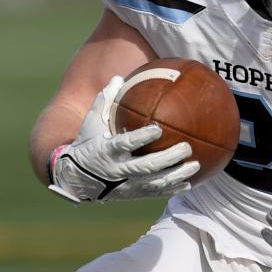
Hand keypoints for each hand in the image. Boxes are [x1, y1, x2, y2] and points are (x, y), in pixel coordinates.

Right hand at [49, 76, 199, 202]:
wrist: (76, 179)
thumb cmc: (87, 144)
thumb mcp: (91, 122)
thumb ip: (105, 100)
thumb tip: (118, 77)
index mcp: (107, 151)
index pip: (125, 144)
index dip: (141, 138)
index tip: (157, 129)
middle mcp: (118, 170)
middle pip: (146, 166)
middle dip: (168, 158)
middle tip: (186, 147)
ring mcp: (126, 185)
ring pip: (155, 182)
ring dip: (176, 175)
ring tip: (195, 165)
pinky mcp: (132, 194)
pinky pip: (155, 193)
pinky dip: (172, 188)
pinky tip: (189, 183)